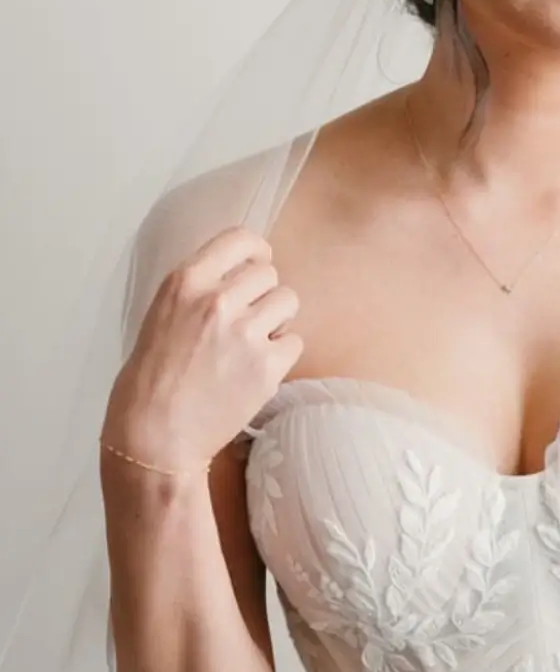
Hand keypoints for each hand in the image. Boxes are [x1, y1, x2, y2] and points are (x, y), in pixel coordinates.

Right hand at [102, 226, 303, 468]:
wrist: (155, 433)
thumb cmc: (151, 378)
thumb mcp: (162, 315)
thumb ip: (198, 291)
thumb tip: (238, 276)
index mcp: (186, 281)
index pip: (240, 239)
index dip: (256, 251)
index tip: (258, 263)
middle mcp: (218, 300)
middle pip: (269, 273)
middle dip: (264, 293)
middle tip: (249, 319)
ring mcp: (245, 333)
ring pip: (288, 301)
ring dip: (277, 320)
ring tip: (254, 343)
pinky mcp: (267, 367)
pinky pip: (295, 341)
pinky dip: (282, 353)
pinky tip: (257, 368)